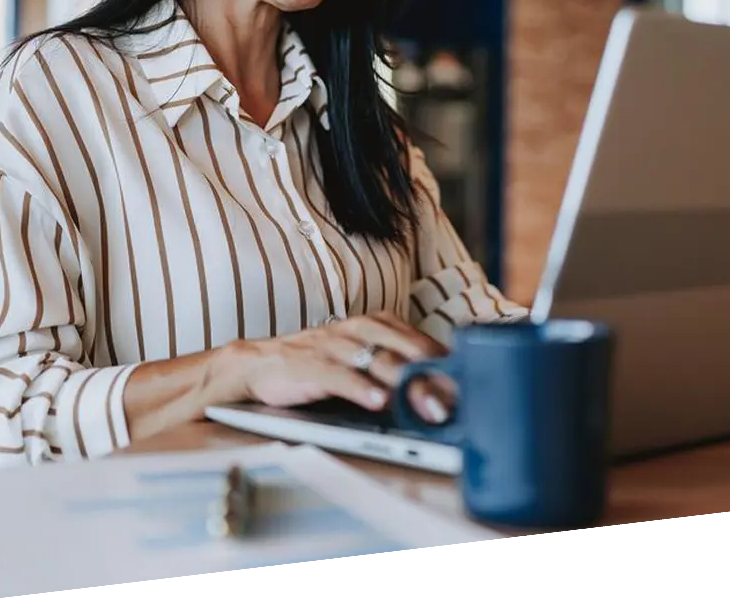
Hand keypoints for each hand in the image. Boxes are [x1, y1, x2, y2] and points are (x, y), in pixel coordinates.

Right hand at [213, 312, 452, 424]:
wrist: (259, 364)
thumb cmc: (317, 362)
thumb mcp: (360, 355)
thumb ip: (394, 365)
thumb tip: (437, 389)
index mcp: (374, 324)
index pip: (419, 340)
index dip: (445, 364)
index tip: (471, 384)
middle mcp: (357, 330)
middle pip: (405, 350)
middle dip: (434, 376)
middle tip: (457, 399)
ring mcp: (334, 347)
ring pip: (378, 361)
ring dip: (407, 385)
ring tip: (429, 404)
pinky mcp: (310, 366)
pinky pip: (340, 376)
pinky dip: (360, 388)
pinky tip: (378, 400)